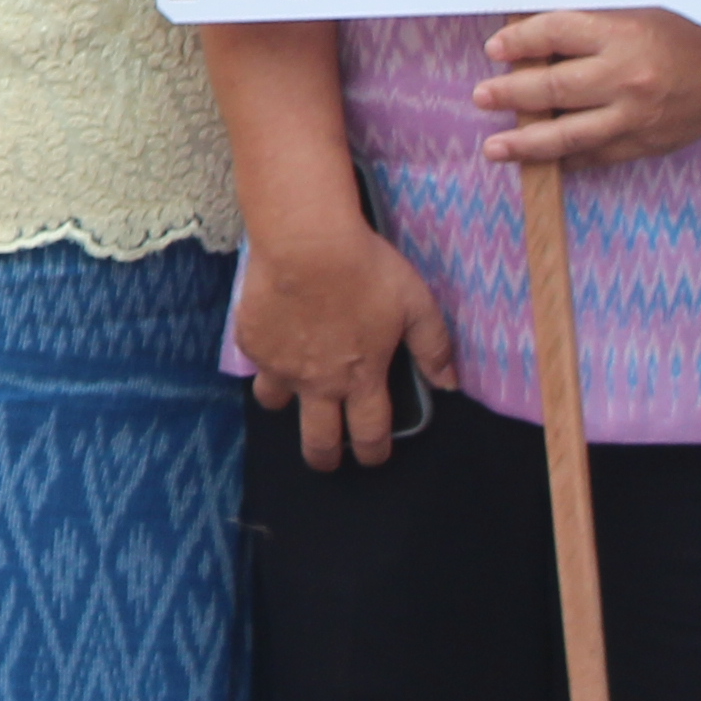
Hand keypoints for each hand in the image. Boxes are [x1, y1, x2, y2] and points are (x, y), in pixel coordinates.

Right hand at [235, 217, 456, 473]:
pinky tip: (274, 338)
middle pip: (317, 441)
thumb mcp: (416, 303)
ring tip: (293, 386)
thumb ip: (434, 347)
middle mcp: (318, 383)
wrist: (305, 242)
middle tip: (327, 458)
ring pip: (276, 404)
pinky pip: (256, 362)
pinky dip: (266, 358)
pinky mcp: (251, 343)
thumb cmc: (366, 270)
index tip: (373, 456)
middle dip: (324, 458)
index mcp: (361, 378)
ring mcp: (280, 366)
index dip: (374, 452)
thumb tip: (448, 385)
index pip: (369, 434)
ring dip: (287, 402)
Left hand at [473, 8, 700, 168]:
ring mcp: (636, 116)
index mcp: (622, 34)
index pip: (554, 34)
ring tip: (494, 148)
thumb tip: (532, 46)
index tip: (495, 50)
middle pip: (553, 87)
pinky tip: (542, 161)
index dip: (519, 42)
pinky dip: (566, 159)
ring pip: (569, 134)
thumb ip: (589, 30)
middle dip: (510, 94)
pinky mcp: (645, 144)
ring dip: (526, 143)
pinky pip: (596, 156)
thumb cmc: (679, 36)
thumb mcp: (635, 15)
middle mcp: (626, 76)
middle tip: (482, 98)